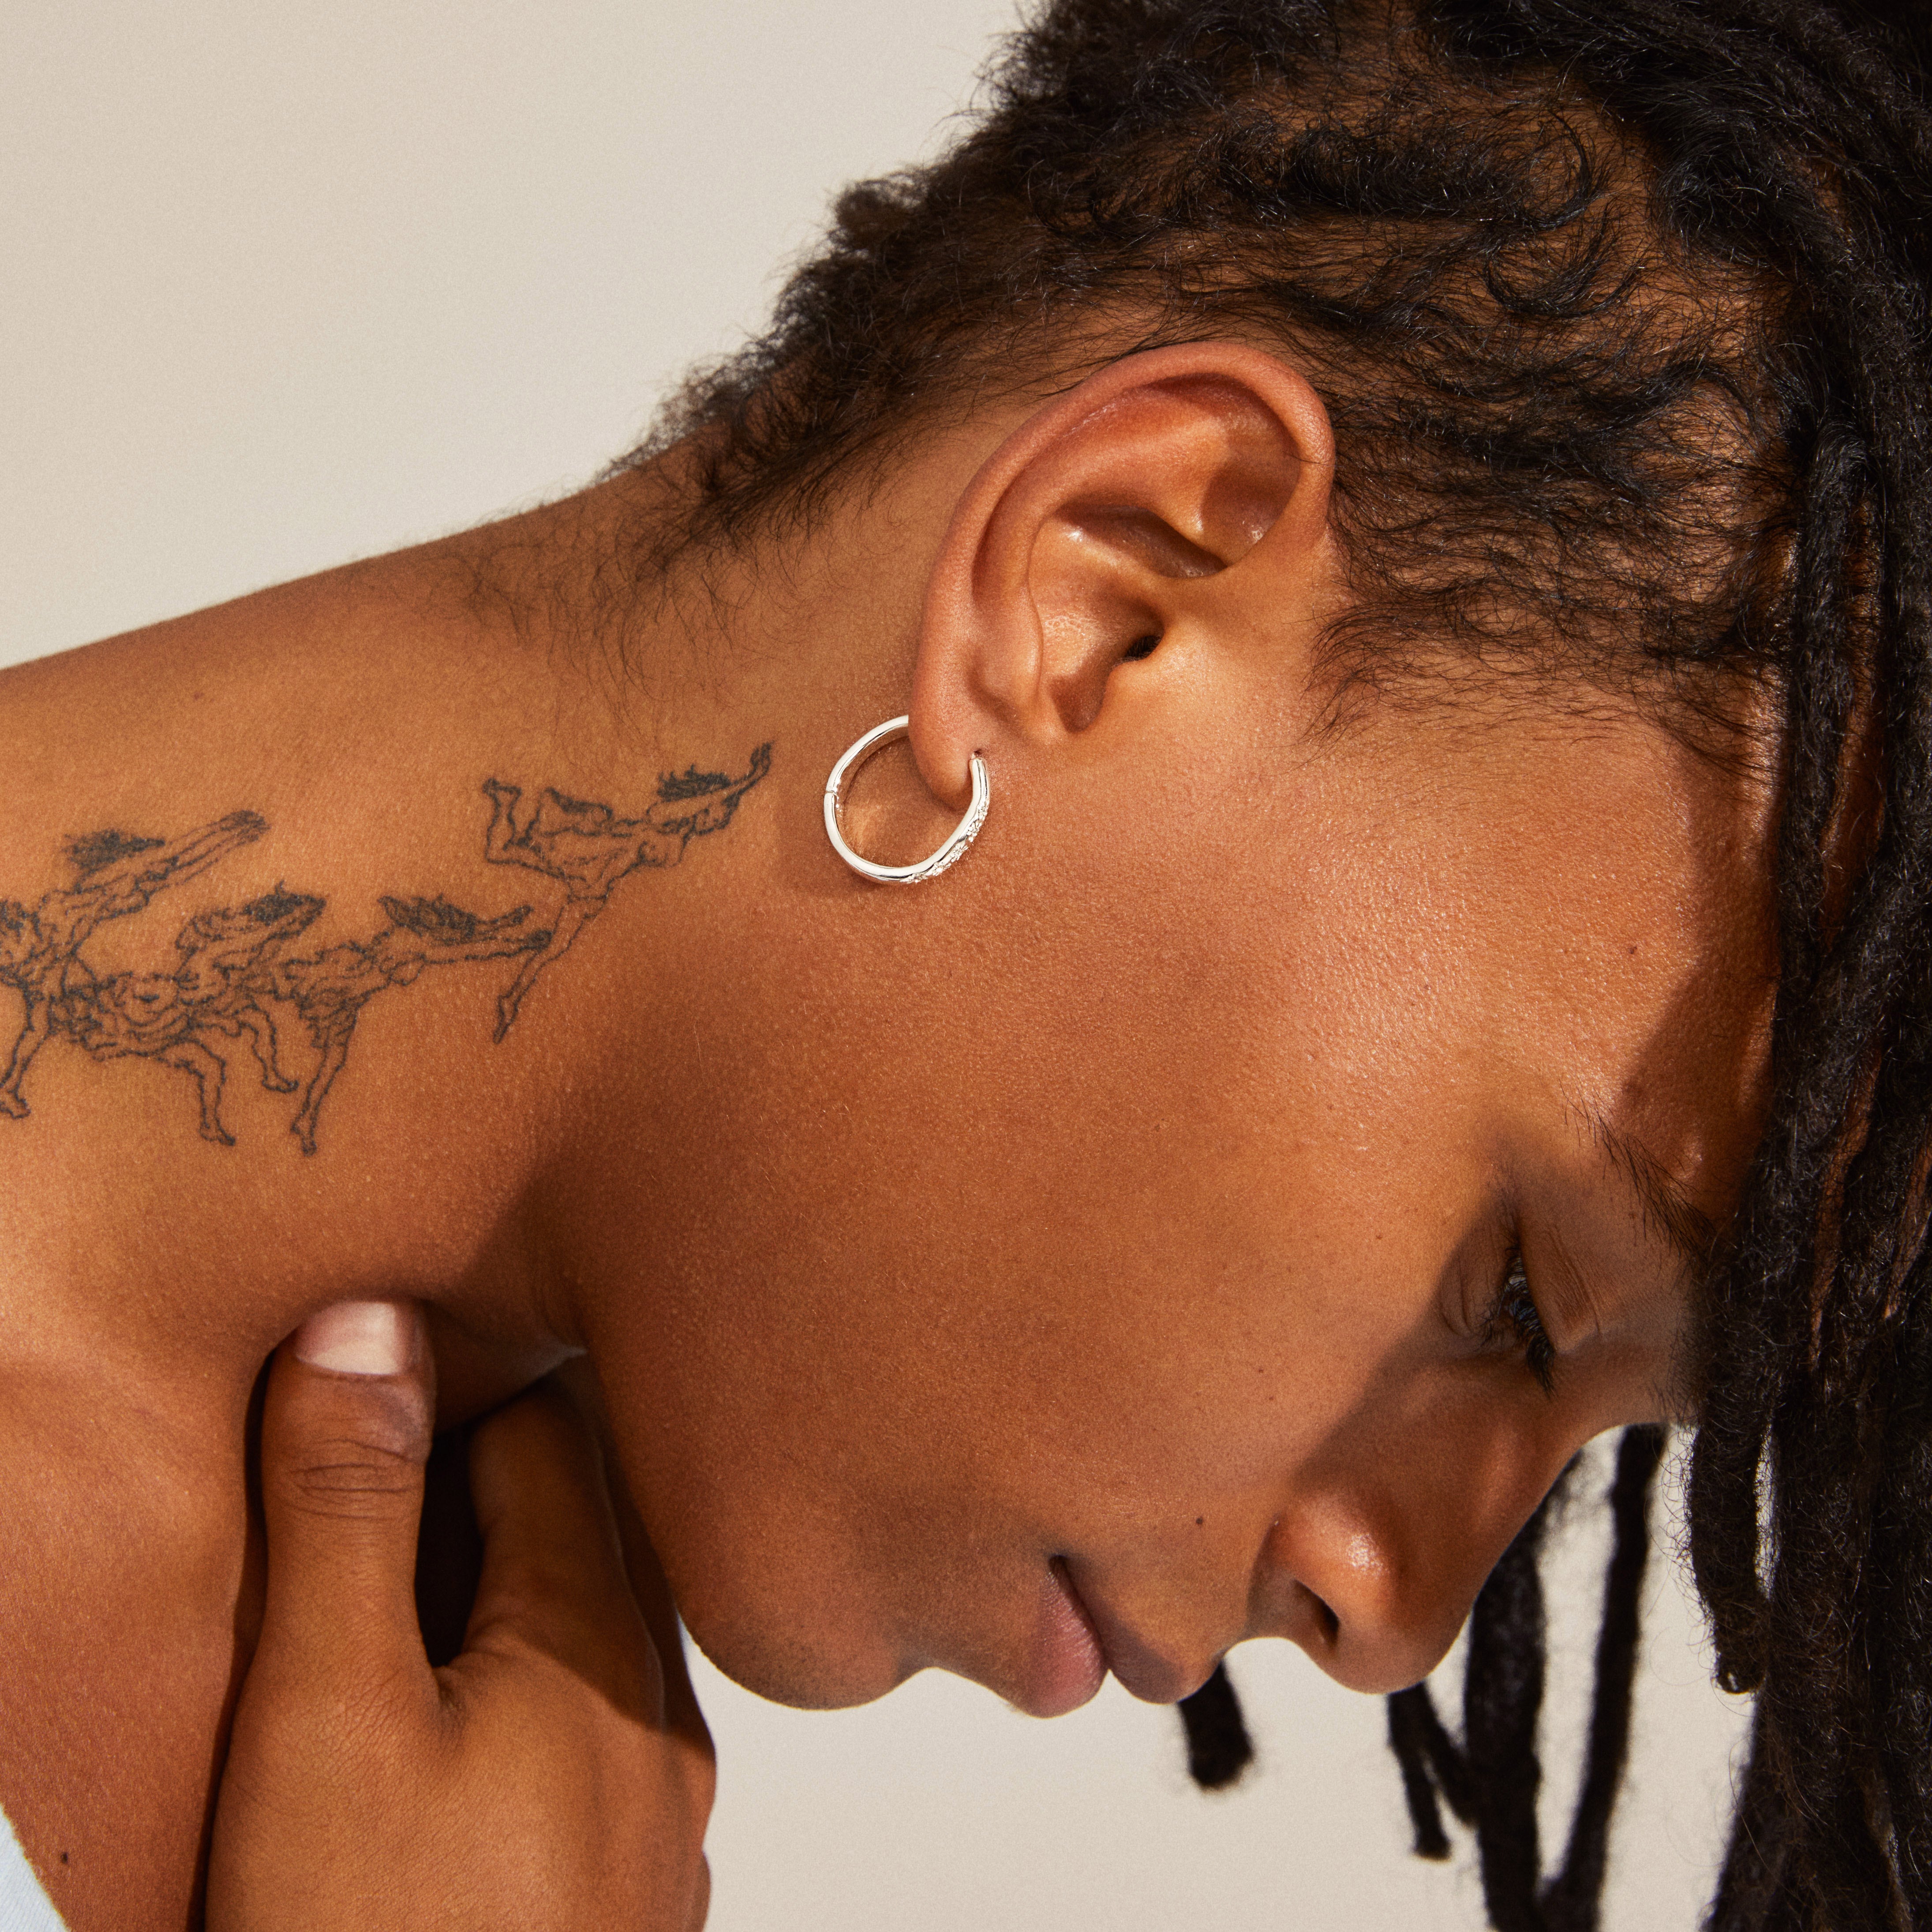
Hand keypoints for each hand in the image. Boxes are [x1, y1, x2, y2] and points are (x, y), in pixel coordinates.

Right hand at [208, 1303, 713, 1930]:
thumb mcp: (322, 1714)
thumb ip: (347, 1515)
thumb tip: (363, 1325)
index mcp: (600, 1647)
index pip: (554, 1433)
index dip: (472, 1369)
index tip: (416, 1334)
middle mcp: (657, 1716)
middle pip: (586, 1524)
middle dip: (501, 1464)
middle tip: (419, 1421)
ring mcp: (653, 1809)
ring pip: (597, 1623)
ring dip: (521, 1570)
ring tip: (431, 1546)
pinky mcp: (620, 1884)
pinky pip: (590, 1722)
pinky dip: (529, 1671)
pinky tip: (470, 1701)